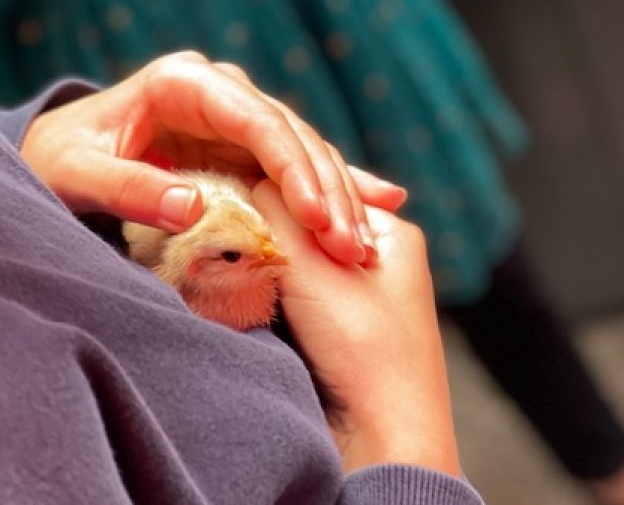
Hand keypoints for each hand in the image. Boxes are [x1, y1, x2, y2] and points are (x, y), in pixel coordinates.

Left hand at [20, 51, 406, 263]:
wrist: (53, 153)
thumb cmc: (57, 159)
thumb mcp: (78, 175)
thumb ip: (131, 189)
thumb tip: (196, 208)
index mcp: (182, 82)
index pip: (256, 119)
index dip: (293, 169)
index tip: (319, 219)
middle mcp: (217, 89)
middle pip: (289, 134)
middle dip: (325, 190)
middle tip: (351, 247)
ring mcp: (231, 113)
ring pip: (301, 149)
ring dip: (335, 195)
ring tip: (364, 243)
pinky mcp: (237, 141)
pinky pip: (291, 163)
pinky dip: (330, 185)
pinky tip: (378, 200)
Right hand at [252, 181, 459, 477]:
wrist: (383, 441)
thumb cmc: (364, 347)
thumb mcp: (312, 265)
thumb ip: (274, 211)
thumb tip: (244, 181)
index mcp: (389, 230)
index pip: (318, 188)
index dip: (276, 192)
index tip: (236, 199)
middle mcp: (377, 257)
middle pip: (305, 225)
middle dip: (269, 231)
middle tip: (234, 234)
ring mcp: (359, 295)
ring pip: (295, 262)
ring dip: (268, 266)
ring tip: (241, 266)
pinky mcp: (339, 330)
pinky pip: (295, 295)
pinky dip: (273, 295)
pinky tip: (255, 300)